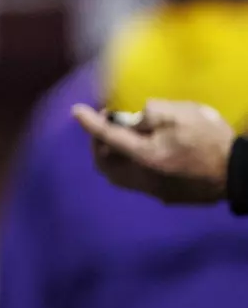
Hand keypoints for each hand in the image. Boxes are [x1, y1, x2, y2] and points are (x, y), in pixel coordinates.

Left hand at [71, 99, 233, 203]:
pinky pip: (136, 181)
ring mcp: (156, 192)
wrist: (240, 173)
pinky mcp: (167, 197)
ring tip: (126, 134)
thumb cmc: (211, 139)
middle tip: (110, 122)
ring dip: (114, 155)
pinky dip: (130, 164)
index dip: (90, 122)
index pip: (107, 138)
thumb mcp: (181, 113)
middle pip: (104, 165)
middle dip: (99, 142)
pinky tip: (145, 149)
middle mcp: (145, 179)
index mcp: (146, 157)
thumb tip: (132, 120)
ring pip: (118, 176)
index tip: (76, 110)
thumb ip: (150, 112)